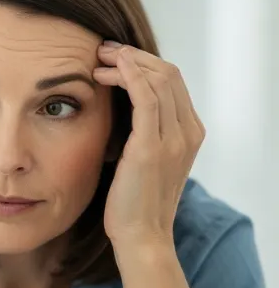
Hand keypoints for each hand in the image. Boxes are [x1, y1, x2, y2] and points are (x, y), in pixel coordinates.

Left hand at [93, 42, 204, 247]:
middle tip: (103, 50)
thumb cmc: (134, 202)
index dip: (143, 63)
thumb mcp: (143, 160)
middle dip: (134, 55)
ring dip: (127, 61)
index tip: (113, 57)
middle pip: (168, 73)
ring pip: (159, 79)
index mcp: (188, 133)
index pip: (172, 82)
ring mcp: (173, 139)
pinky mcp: (151, 148)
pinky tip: (110, 68)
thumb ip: (141, 133)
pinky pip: (146, 98)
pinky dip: (129, 75)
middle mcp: (187, 132)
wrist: (141, 237)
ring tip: (99, 57)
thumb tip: (119, 108)